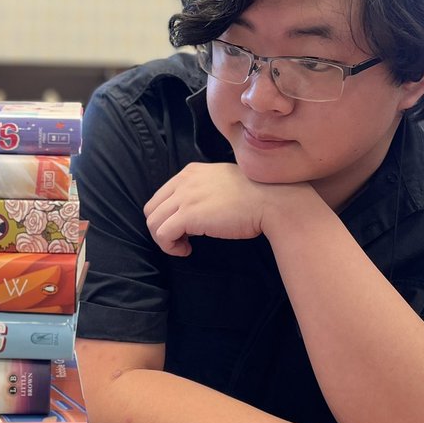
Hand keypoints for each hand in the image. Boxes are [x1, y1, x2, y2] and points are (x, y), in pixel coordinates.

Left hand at [144, 162, 270, 256]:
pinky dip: (170, 247)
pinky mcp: (189, 216)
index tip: (183, 228)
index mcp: (191, 172)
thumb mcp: (223, 182)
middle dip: (162, 228)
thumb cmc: (256, 196)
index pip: (161, 195)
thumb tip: (197, 208)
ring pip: (153, 223)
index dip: (167, 215)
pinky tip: (187, 250)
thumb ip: (205, 188)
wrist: (271, 201)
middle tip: (181, 240)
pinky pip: (162, 235)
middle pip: (152, 209)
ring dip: (165, 240)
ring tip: (184, 246)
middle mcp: (184, 181)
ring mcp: (185, 197)